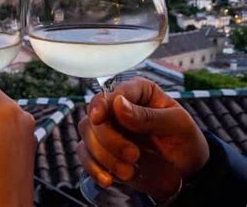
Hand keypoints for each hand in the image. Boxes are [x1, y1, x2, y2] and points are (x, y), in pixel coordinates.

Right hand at [77, 77, 208, 199]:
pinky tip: (108, 179)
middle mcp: (116, 107)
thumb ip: (149, 116)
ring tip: (128, 172)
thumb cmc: (184, 139)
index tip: (99, 118)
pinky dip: (93, 167)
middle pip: (94, 116)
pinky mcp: (101, 149)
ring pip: (87, 134)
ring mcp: (106, 128)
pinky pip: (84, 154)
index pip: (111, 93)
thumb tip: (119, 104)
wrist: (187, 169)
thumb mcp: (177, 124)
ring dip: (104, 156)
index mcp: (137, 92)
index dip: (101, 104)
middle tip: (133, 156)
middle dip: (109, 139)